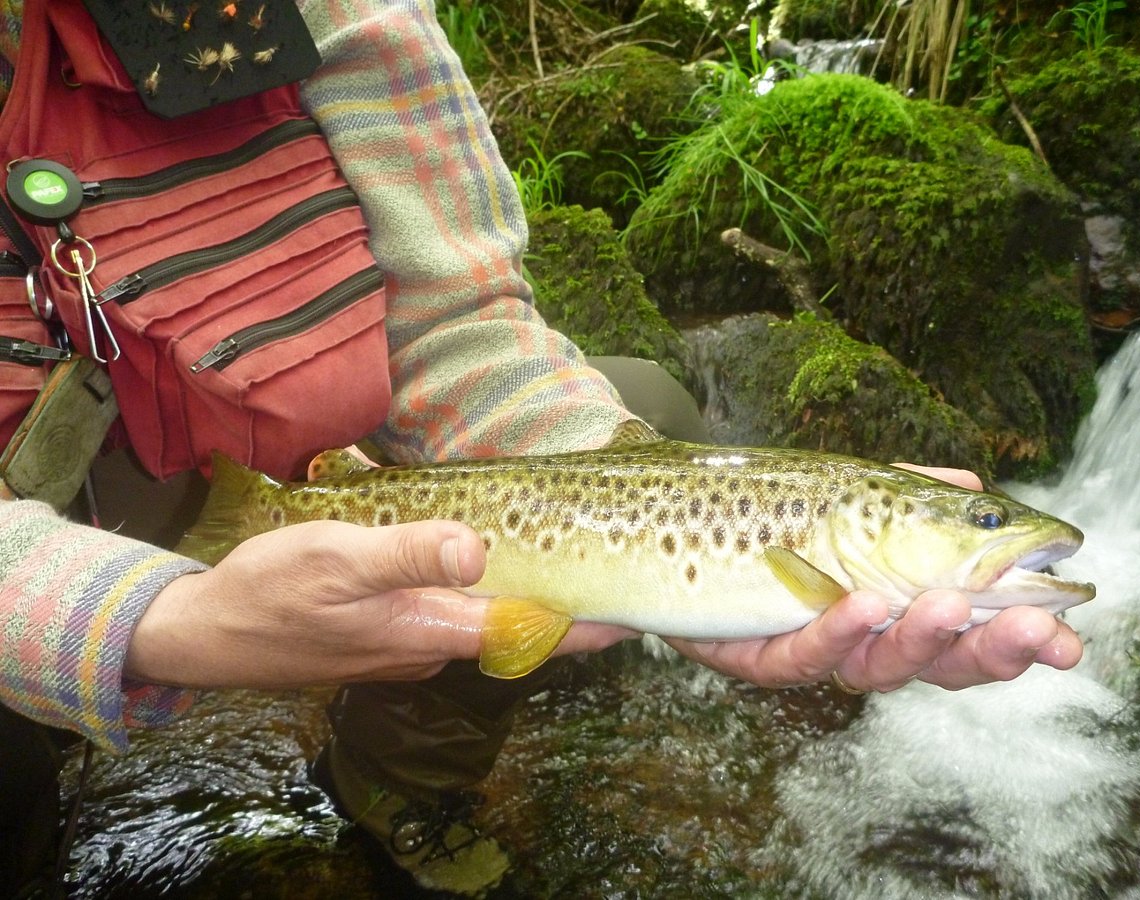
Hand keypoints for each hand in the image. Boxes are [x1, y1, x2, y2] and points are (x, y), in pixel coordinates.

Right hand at [125, 519, 631, 688]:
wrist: (208, 634)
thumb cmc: (271, 593)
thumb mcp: (339, 560)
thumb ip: (410, 555)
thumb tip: (477, 551)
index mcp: (426, 629)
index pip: (523, 633)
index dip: (579, 627)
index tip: (628, 616)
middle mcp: (424, 647)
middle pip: (508, 631)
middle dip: (555, 608)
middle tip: (596, 572)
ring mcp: (402, 647)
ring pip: (474, 623)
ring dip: (511, 597)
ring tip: (546, 559)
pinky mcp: (381, 638)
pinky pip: (440, 617)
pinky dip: (466, 594)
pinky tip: (464, 562)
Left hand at [665, 464, 1083, 691]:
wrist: (653, 522)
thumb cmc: (759, 512)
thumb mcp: (843, 494)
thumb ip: (906, 493)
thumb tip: (977, 487)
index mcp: (885, 608)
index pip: (962, 633)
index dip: (1015, 637)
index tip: (1072, 629)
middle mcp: (851, 641)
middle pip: (932, 665)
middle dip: (990, 651)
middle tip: (1041, 632)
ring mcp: (802, 650)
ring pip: (870, 668)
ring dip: (918, 636)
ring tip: (952, 602)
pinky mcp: (750, 654)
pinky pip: (798, 655)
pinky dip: (836, 630)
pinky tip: (866, 602)